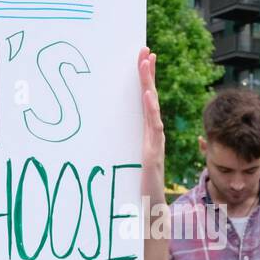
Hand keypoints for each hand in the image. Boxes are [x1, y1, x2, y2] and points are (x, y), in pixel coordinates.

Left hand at [137, 47, 165, 208]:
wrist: (149, 209)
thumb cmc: (138, 188)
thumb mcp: (128, 162)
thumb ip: (124, 149)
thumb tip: (105, 136)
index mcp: (147, 134)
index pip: (146, 101)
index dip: (145, 80)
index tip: (143, 59)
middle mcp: (153, 135)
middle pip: (150, 99)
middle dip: (148, 74)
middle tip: (145, 50)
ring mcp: (154, 143)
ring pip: (152, 108)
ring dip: (149, 84)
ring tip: (147, 63)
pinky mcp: (152, 153)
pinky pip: (153, 127)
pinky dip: (151, 110)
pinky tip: (147, 95)